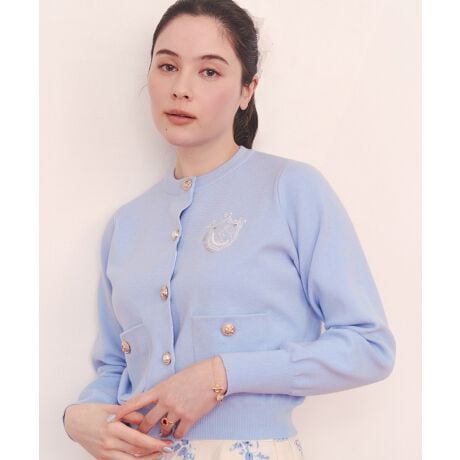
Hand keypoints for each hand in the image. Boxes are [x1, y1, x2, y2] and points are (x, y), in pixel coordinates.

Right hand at [64, 402, 173, 458]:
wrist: (74, 422)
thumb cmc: (95, 412)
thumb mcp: (114, 408)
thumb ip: (131, 414)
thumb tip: (146, 419)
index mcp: (114, 429)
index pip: (139, 440)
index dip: (154, 444)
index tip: (166, 443)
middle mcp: (110, 444)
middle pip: (137, 452)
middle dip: (154, 452)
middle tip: (168, 449)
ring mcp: (105, 453)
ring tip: (159, 455)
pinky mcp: (102, 458)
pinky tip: (143, 458)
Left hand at [111, 356, 227, 439]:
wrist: (213, 375)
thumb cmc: (195, 372)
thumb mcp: (174, 378)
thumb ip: (163, 389)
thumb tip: (155, 398)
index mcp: (160, 388)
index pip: (136, 401)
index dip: (123, 411)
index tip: (113, 417)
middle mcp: (166, 401)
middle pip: (146, 422)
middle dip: (140, 430)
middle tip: (138, 434)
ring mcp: (177, 410)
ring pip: (161, 430)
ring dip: (160, 433)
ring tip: (161, 434)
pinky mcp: (190, 418)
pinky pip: (178, 433)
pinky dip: (176, 435)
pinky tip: (177, 433)